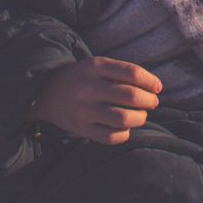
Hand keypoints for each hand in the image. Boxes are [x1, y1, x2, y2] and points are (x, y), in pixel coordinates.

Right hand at [29, 56, 161, 144]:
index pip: (132, 73)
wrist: (45, 92)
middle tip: (152, 102)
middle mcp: (89, 87)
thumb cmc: (82, 77)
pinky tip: (125, 128)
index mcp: (95, 66)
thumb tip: (153, 87)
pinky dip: (124, 133)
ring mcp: (84, 110)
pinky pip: (110, 137)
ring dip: (140, 118)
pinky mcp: (80, 129)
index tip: (158, 87)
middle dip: (149, 100)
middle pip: (130, 96)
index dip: (150, 81)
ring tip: (141, 115)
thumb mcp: (97, 65)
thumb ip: (121, 72)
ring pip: (122, 118)